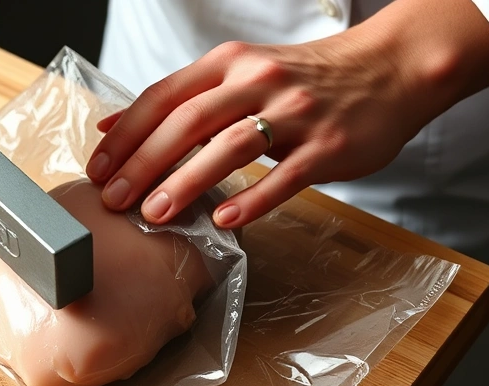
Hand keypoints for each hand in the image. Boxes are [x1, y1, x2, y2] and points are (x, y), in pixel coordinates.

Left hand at [86, 0, 488, 227]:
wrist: (390, 69)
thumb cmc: (308, 79)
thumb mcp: (243, 73)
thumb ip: (184, 98)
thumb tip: (115, 126)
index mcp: (231, 64)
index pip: (164, 96)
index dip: (126, 134)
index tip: (98, 169)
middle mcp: (258, 80)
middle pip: (188, 121)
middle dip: (144, 162)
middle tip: (115, 199)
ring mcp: (296, 112)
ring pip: (230, 144)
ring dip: (187, 181)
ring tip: (156, 214)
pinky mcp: (328, 145)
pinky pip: (285, 174)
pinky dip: (252, 198)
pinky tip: (225, 219)